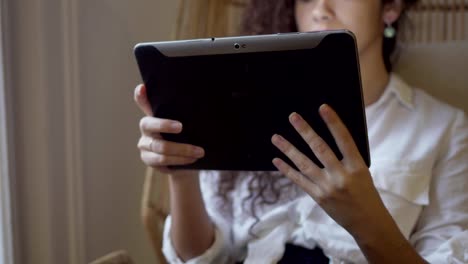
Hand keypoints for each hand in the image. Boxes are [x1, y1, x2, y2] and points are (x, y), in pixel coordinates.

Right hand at [134, 84, 204, 172]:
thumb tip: (194, 100)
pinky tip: (192, 159)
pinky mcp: (149, 160)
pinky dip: (179, 160)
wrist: (186, 161)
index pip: (143, 102)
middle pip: (149, 125)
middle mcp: (146, 129)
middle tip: (181, 127)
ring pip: (160, 147)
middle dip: (165, 125)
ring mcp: (145, 146)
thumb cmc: (186, 137)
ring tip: (199, 151)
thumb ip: (186, 113)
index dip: (140, 96)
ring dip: (182, 150)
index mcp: (153, 115)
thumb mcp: (187, 124)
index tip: (142, 88)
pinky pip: (163, 161)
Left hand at [271, 104, 390, 234]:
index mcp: (357, 166)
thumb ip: (347, 157)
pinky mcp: (318, 197)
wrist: (366, 222)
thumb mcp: (362, 172)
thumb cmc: (365, 192)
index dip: (333, 123)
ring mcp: (327, 187)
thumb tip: (328, 136)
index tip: (323, 108)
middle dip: (305, 131)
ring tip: (275, 137)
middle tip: (292, 117)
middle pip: (320, 149)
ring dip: (288, 149)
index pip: (344, 140)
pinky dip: (287, 169)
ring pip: (304, 164)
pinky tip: (277, 159)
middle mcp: (341, 176)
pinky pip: (299, 180)